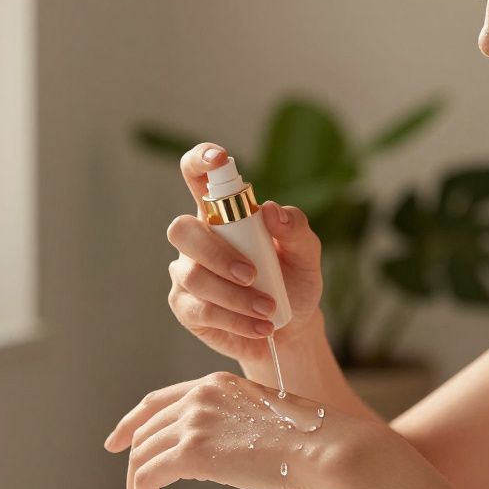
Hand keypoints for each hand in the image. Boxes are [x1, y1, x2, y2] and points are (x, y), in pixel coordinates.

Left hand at [103, 371, 393, 488]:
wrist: (327, 449)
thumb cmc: (312, 446)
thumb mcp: (265, 425)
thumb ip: (233, 432)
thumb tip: (213, 461)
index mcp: (216, 385)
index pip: (156, 402)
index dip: (130, 423)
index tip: (115, 445)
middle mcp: (199, 397)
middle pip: (145, 434)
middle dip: (137, 470)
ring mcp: (194, 421)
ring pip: (141, 457)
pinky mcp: (191, 451)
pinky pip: (146, 477)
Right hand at [166, 143, 323, 362]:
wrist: (290, 329)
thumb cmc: (293, 282)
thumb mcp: (306, 254)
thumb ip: (295, 227)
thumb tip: (270, 210)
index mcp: (223, 214)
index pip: (198, 176)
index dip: (200, 161)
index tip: (218, 159)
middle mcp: (198, 239)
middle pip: (181, 230)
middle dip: (216, 253)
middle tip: (251, 274)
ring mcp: (187, 273)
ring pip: (193, 276)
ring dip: (235, 296)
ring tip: (267, 310)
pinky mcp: (185, 308)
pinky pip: (200, 310)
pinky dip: (235, 321)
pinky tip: (259, 327)